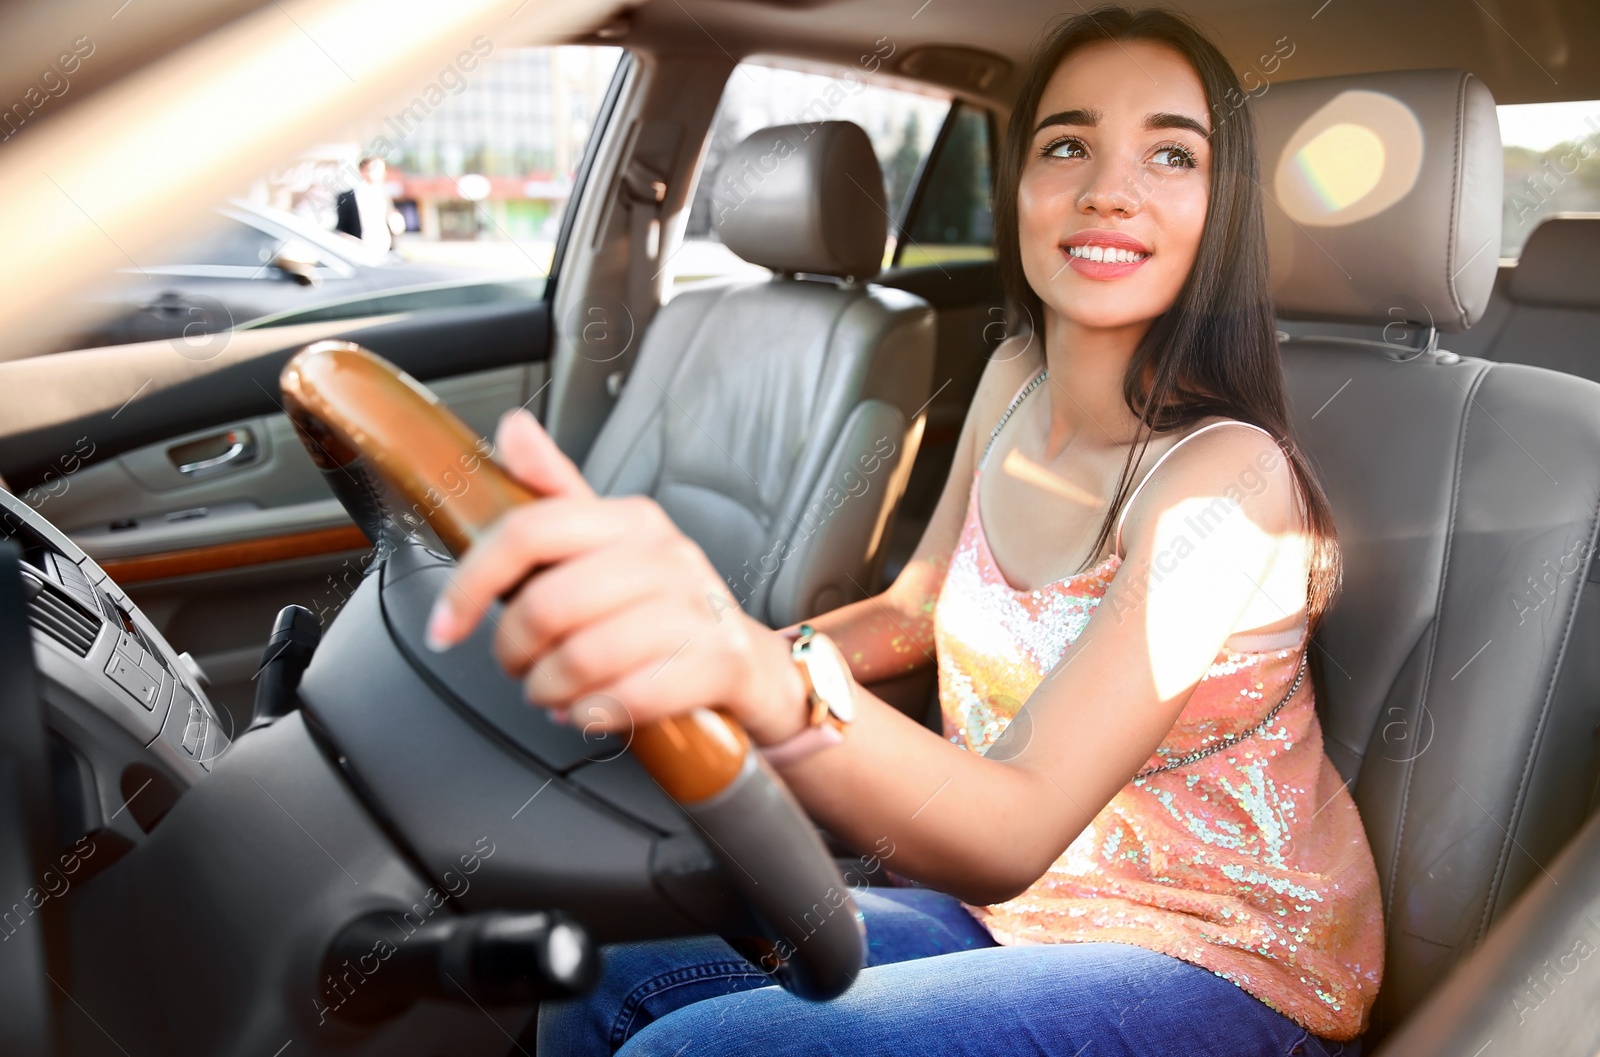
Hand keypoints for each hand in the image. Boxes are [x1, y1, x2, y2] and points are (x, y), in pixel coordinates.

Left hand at [423, 409, 808, 745]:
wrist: (748, 660)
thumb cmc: (665, 607)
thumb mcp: (611, 547)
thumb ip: (556, 493)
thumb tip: (513, 427)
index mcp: (631, 520)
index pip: (531, 531)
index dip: (472, 582)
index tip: (446, 626)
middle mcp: (667, 556)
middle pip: (549, 603)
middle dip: (513, 651)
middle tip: (517, 667)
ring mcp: (697, 608)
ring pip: (583, 656)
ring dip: (548, 690)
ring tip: (551, 693)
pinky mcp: (717, 661)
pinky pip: (629, 696)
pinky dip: (592, 714)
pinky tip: (588, 710)